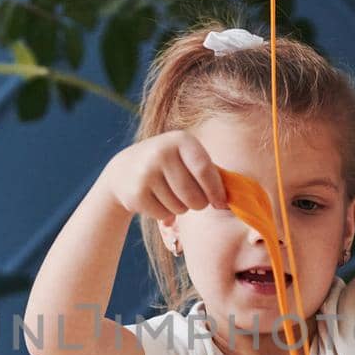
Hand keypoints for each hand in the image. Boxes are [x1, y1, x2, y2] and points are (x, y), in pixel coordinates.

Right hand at [104, 130, 227, 224]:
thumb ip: (210, 173)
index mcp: (181, 140)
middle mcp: (162, 152)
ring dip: (179, 208)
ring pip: (180, 208)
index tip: (221, 204)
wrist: (125, 170)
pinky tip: (155, 199)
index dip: (216, 191)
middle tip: (191, 198)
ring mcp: (146, 172)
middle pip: (194, 196)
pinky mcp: (136, 193)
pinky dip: (164, 213)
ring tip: (169, 194)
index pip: (205, 170)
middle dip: (198, 203)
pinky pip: (163, 214)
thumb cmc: (169, 166)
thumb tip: (229, 202)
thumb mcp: (187, 158)